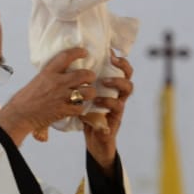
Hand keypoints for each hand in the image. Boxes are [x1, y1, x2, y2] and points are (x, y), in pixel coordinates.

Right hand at [0, 48, 95, 143]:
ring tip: (87, 94)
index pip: (66, 57)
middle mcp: (57, 83)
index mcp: (49, 72)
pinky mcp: (64, 110)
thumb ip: (51, 75)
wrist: (20, 114)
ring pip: (87, 92)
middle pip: (83, 75)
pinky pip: (81, 107)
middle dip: (90, 76)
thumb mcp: (38, 80)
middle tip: (90, 78)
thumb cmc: (26, 97)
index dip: (78, 52)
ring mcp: (62, 97)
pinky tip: (78, 106)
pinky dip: (81, 108)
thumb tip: (62, 72)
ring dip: (90, 93)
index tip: (84, 52)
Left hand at [84, 52, 133, 172]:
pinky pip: (116, 110)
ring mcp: (118, 108)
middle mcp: (117, 96)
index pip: (119, 71)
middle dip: (122, 67)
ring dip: (117, 83)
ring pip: (127, 91)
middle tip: (112, 62)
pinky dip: (107, 104)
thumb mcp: (85, 99)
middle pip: (128, 76)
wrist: (95, 142)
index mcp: (110, 89)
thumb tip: (65, 68)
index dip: (118, 60)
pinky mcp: (115, 120)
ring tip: (104, 82)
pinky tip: (95, 104)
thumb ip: (81, 86)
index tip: (109, 51)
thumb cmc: (88, 117)